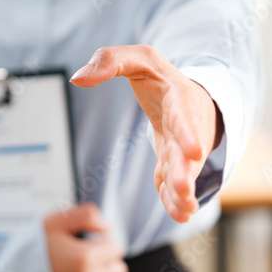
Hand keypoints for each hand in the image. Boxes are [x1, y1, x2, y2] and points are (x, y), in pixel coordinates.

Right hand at [45, 202, 127, 271]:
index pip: (117, 248)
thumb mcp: (52, 223)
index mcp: (85, 258)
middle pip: (119, 271)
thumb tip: (107, 226)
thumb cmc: (25, 254)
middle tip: (85, 261)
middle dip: (106, 263)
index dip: (103, 244)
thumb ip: (85, 216)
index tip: (90, 246)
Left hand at [71, 45, 223, 222]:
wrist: (186, 95)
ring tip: (184, 211)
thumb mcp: (138, 58)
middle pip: (186, 151)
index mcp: (179, 97)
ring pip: (183, 171)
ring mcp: (182, 147)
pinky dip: (176, 197)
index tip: (194, 151)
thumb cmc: (160, 78)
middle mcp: (186, 126)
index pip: (185, 115)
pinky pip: (174, 180)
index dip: (190, 133)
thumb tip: (77, 79)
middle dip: (186, 171)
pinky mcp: (174, 162)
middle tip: (183, 190)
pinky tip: (179, 214)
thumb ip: (109, 61)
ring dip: (183, 191)